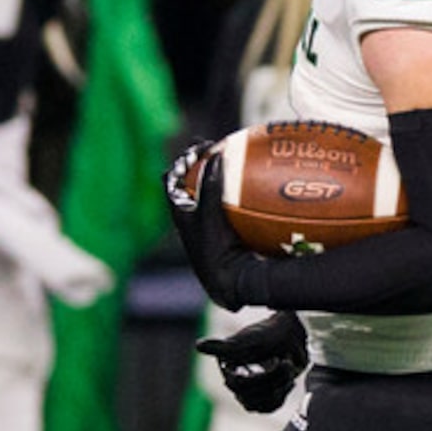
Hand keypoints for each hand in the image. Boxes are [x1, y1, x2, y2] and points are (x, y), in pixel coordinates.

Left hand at [167, 147, 262, 309]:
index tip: (203, 145)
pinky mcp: (224, 234)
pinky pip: (230, 207)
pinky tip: (258, 189)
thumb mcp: (209, 215)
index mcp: (180, 213)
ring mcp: (208, 226)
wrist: (229, 284)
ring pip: (210, 194)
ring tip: (238, 162)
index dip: (185, 159)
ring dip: (221, 178)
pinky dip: (238, 195)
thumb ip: (210, 187)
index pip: (173, 176)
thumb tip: (216, 157)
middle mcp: (191, 218)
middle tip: (223, 149)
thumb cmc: (214, 252)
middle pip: (192, 181)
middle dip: (205, 164)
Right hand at [196, 312, 308, 414]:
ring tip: (287, 366)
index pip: (239, 385)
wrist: (290, 337)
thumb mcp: (246, 340)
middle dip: (273, 378)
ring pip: (261, 404)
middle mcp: (235, 382)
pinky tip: (288, 380)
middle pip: (251, 396)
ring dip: (279, 386)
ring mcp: (250, 392)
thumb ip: (223, 347)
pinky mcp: (263, 399)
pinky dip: (281, 395)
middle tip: (286, 362)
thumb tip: (198, 346)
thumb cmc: (267, 335)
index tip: (277, 359)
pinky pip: (269, 408)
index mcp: (228, 368)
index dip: (260, 377)